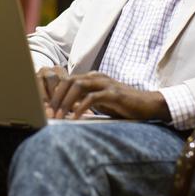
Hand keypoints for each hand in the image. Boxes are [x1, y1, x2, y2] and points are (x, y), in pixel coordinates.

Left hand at [40, 70, 171, 121]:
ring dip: (65, 102)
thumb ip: (84, 102)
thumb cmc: (123, 106)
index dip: (54, 94)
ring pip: (78, 86)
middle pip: (69, 81)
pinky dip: (81, 107)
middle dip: (56, 97)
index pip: (67, 81)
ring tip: (59, 116)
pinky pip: (92, 97)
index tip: (46, 109)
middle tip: (48, 114)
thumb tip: (65, 110)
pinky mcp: (114, 93)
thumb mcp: (100, 103)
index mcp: (92, 78)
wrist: (148, 105)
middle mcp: (97, 77)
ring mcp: (106, 84)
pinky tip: (75, 118)